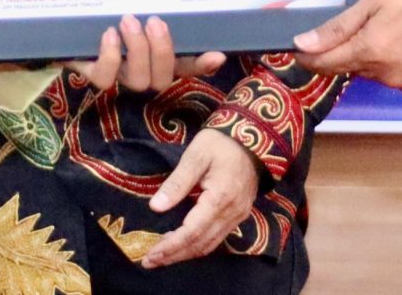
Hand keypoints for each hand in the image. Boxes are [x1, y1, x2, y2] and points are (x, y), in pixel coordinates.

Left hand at [69, 15, 226, 92]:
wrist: (68, 20)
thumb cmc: (111, 7)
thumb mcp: (136, 2)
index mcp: (159, 57)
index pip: (188, 66)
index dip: (202, 65)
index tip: (217, 54)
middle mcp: (144, 72)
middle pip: (163, 78)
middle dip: (162, 50)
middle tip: (153, 21)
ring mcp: (120, 77)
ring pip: (138, 81)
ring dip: (137, 51)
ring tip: (128, 21)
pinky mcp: (94, 75)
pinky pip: (105, 78)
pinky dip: (110, 56)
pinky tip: (109, 35)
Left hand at [141, 128, 258, 267]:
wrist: (252, 139)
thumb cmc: (221, 143)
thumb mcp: (196, 155)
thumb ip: (176, 183)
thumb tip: (155, 207)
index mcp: (220, 198)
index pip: (192, 232)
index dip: (170, 246)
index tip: (150, 255)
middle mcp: (232, 213)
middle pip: (200, 244)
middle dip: (174, 255)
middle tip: (149, 262)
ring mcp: (238, 216)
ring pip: (209, 245)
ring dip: (185, 254)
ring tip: (161, 256)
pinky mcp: (238, 215)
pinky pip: (217, 238)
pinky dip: (197, 245)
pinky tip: (181, 244)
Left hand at [292, 0, 401, 91]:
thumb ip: (339, 27)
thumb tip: (304, 44)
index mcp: (372, 53)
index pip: (327, 65)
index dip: (310, 57)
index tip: (301, 48)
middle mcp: (389, 76)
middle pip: (355, 67)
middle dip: (353, 48)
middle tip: (370, 18)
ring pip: (380, 72)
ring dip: (379, 54)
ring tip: (399, 24)